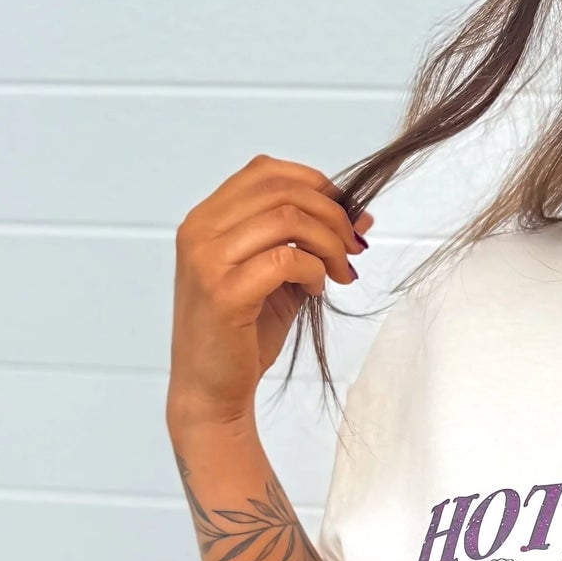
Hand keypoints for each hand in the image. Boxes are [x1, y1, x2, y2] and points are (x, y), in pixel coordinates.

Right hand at [168, 156, 369, 430]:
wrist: (211, 390)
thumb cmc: (242, 333)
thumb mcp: (280, 275)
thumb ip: (310, 241)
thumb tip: (362, 214)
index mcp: (206, 219)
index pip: (265, 170)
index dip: (315, 183)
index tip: (343, 213)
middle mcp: (199, 231)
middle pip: (281, 189)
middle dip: (331, 214)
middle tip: (352, 247)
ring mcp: (207, 260)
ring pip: (287, 218)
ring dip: (328, 242)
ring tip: (338, 272)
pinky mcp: (223, 293)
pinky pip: (286, 260)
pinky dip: (314, 270)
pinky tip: (315, 290)